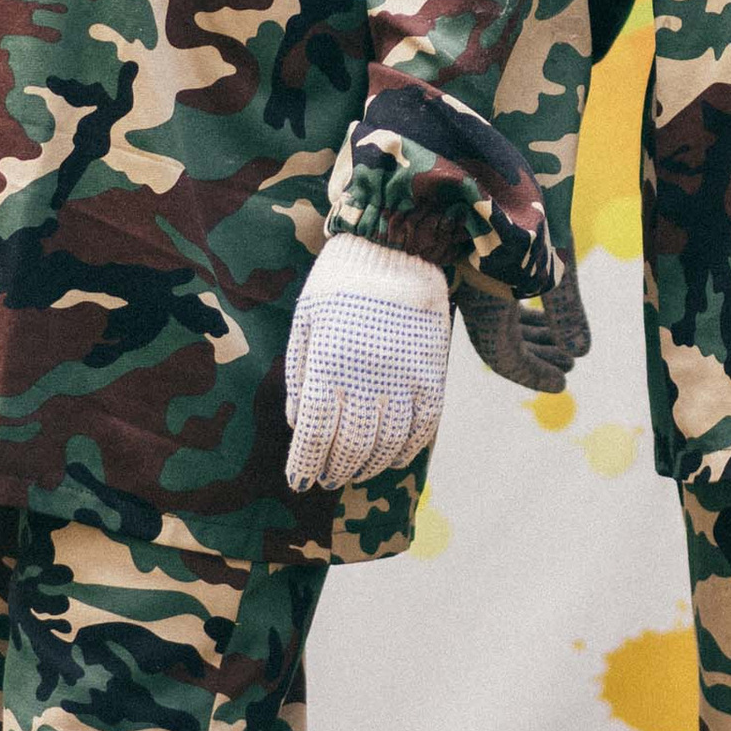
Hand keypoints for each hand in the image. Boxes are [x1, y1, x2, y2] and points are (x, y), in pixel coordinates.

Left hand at [283, 234, 451, 490]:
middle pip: (350, 446)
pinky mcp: (432, 374)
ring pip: (387, 443)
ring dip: (368, 467)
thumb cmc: (339, 283)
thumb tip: (298, 424)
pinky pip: (423, 427)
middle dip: (334, 470)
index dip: (304, 465)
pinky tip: (391, 457)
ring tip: (354, 474)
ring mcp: (404, 378)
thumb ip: (299, 375)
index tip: (298, 483)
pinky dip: (407, 450)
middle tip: (325, 480)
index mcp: (329, 364)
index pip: (315, 434)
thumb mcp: (305, 321)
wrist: (396, 247)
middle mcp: (367, 377)